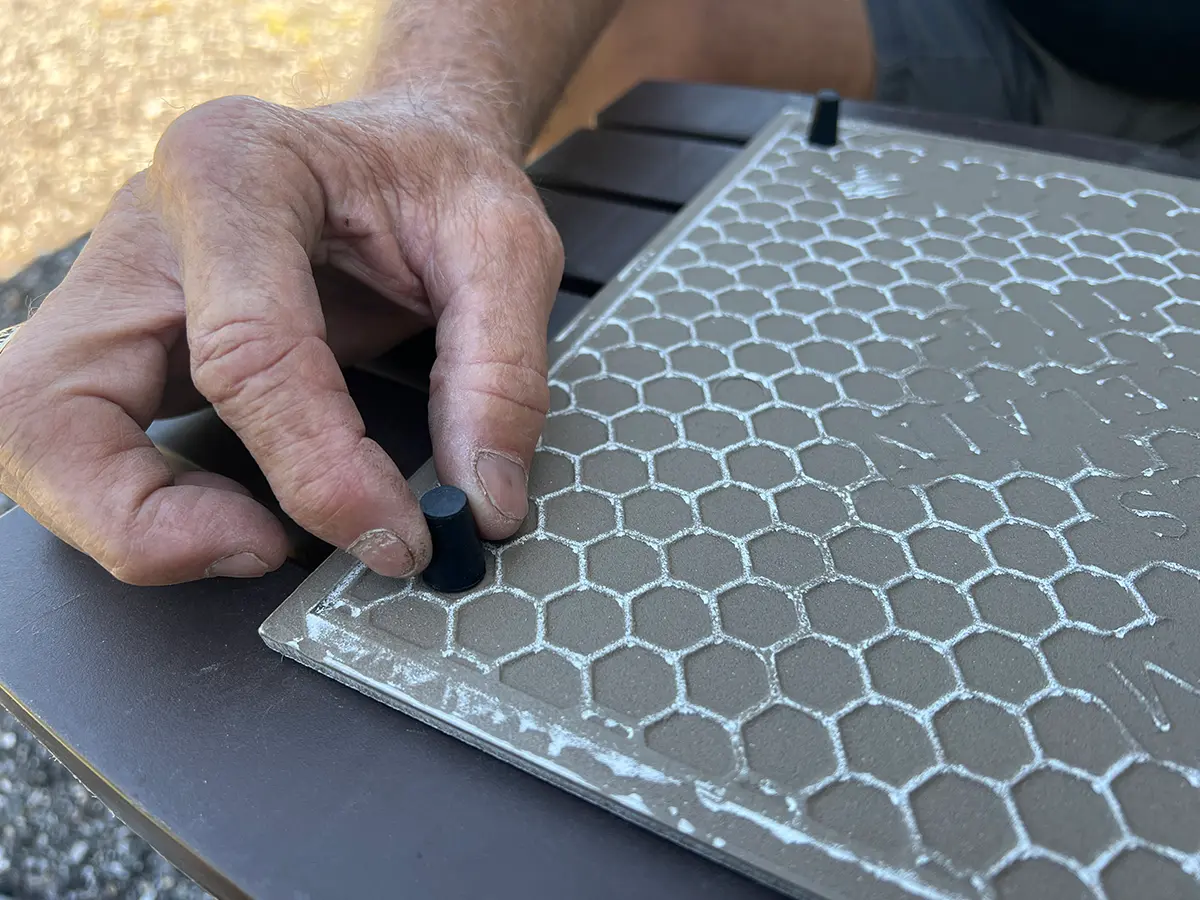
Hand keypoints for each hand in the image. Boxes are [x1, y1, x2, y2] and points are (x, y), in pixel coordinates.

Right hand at [0, 95, 562, 584]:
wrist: (400, 149)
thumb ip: (500, 376)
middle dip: (143, 518)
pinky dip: (144, 505)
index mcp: (236, 170)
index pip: (246, 352)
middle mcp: (148, 227)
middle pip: (55, 401)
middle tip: (270, 552)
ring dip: (129, 521)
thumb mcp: (505, 248)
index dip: (319, 471)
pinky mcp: (126, 340)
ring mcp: (118, 285)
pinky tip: (238, 515)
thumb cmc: (437, 179)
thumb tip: (481, 505)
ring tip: (258, 540)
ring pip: (38, 433)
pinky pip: (83, 445)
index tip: (397, 536)